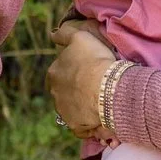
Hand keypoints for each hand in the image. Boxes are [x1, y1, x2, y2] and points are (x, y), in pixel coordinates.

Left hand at [49, 19, 118, 134]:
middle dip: (76, 90)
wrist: (107, 88)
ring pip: (72, 108)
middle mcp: (55, 93)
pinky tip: (98, 119)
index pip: (60, 72)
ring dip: (81, 106)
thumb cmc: (95, 61)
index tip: (89, 71)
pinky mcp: (75, 126)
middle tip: (95, 87)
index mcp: (54, 73)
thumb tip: (53, 34)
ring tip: (99, 103)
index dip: (74, 71)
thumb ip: (65, 34)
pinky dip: (87, 124)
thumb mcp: (80, 37)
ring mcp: (64, 111)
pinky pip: (80, 126)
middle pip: (65, 91)